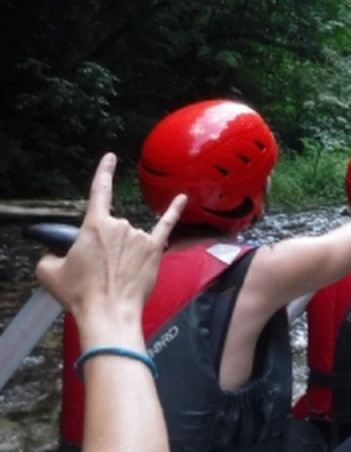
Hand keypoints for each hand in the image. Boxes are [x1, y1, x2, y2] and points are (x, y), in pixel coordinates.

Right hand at [36, 154, 185, 323]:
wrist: (108, 311)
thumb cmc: (80, 293)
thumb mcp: (49, 272)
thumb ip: (52, 256)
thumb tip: (59, 256)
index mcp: (95, 225)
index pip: (100, 191)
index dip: (104, 173)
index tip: (111, 158)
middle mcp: (121, 225)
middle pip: (111, 229)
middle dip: (103, 249)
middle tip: (96, 273)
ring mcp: (140, 237)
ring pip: (129, 239)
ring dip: (121, 255)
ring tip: (112, 278)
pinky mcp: (155, 250)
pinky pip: (166, 226)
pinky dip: (174, 211)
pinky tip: (183, 198)